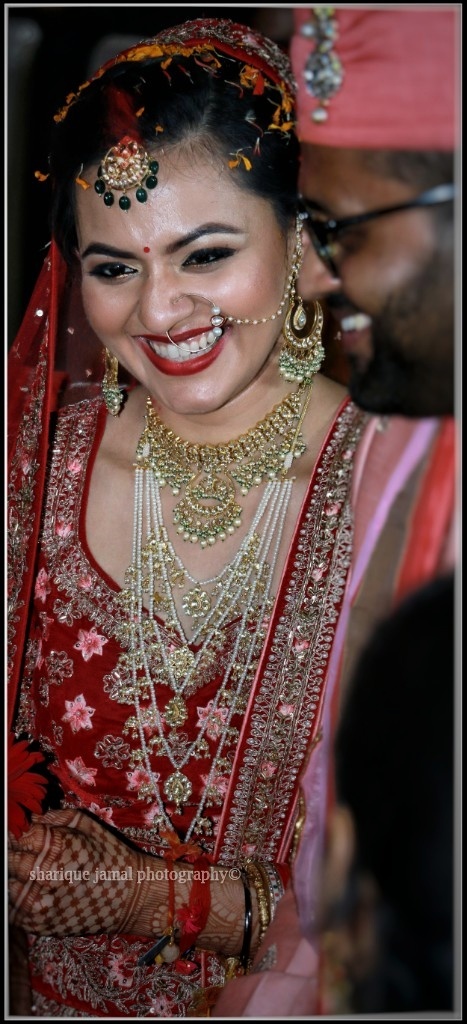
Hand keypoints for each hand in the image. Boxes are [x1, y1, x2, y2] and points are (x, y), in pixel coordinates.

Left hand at [8, 808, 164, 936]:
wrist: (131, 898)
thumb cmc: (112, 857)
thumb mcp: (90, 826)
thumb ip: (57, 817)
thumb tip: (32, 818)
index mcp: (57, 846)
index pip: (20, 834)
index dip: (19, 831)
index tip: (20, 832)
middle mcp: (44, 875)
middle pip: (10, 859)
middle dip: (14, 853)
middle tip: (23, 851)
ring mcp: (39, 903)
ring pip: (8, 884)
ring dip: (14, 876)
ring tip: (28, 871)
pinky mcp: (39, 924)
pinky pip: (13, 909)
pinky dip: (17, 898)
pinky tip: (31, 890)